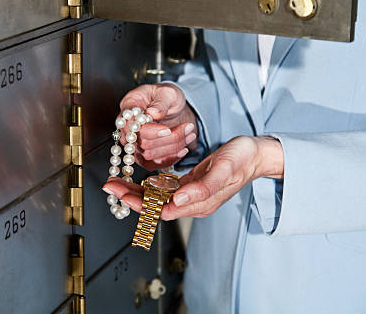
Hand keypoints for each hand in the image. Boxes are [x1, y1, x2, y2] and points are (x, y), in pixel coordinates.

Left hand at [103, 136, 283, 219]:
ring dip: (135, 192)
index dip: (138, 203)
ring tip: (116, 183)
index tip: (119, 193)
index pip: (161, 209)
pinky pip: (165, 190)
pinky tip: (137, 181)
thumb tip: (178, 201)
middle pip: (154, 206)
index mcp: (199, 203)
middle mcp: (193, 203)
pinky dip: (148, 186)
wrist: (256, 155)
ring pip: (157, 198)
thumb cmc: (242, 160)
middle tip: (109, 185)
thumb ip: (203, 188)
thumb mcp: (224, 169)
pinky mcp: (191, 186)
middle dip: (130, 197)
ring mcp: (191, 196)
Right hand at [118, 83, 197, 169]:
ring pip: (149, 155)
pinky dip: (170, 159)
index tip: (168, 129)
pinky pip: (152, 164)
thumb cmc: (165, 96)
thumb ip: (160, 103)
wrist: (170, 106)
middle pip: (142, 143)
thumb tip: (153, 114)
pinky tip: (183, 149)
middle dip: (169, 139)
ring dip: (173, 148)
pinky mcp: (141, 155)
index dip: (150, 131)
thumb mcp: (167, 92)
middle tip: (188, 128)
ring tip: (190, 135)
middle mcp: (127, 127)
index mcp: (129, 107)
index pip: (132, 125)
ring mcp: (132, 143)